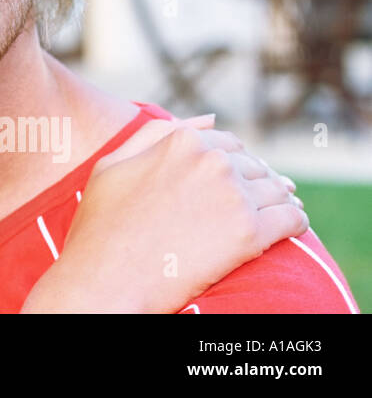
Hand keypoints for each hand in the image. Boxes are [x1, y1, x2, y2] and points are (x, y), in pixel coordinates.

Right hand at [21, 115, 306, 312]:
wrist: (108, 278)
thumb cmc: (102, 223)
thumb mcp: (113, 163)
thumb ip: (156, 132)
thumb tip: (210, 118)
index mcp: (182, 142)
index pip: (228, 143)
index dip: (234, 162)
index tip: (233, 182)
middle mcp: (212, 161)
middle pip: (255, 166)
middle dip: (257, 181)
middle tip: (254, 202)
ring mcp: (232, 196)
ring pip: (277, 190)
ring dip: (280, 200)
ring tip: (277, 214)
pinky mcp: (249, 233)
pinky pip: (292, 220)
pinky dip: (295, 222)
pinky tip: (290, 229)